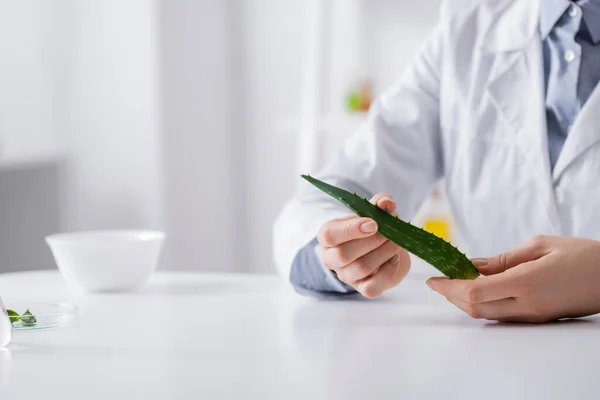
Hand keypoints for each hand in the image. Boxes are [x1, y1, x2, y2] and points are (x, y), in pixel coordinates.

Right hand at [317, 193, 410, 297]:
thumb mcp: (376, 211)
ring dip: (384, 253)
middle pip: (343, 254)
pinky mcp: (362, 288)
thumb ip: (381, 203)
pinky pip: (372, 287)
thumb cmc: (374, 228)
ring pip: (360, 268)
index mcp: (328, 235)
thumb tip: (385, 203)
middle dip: (371, 241)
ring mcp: (346, 275)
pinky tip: (395, 258)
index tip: (374, 223)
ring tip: (396, 241)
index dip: (350, 229)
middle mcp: (332, 258)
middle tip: (390, 232)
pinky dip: (388, 271)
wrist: (386, 248)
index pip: (329, 235)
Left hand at [426, 235, 599, 322]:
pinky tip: (478, 290)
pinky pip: (502, 315)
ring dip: (465, 301)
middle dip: (451, 296)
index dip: (448, 288)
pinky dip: (483, 304)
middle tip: (439, 281)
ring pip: (487, 314)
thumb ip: (502, 259)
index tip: (432, 279)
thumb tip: (473, 265)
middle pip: (475, 308)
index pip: (474, 292)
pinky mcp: (538, 319)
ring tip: (454, 283)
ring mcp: (533, 316)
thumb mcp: (539, 245)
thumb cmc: (581, 255)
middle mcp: (526, 305)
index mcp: (525, 283)